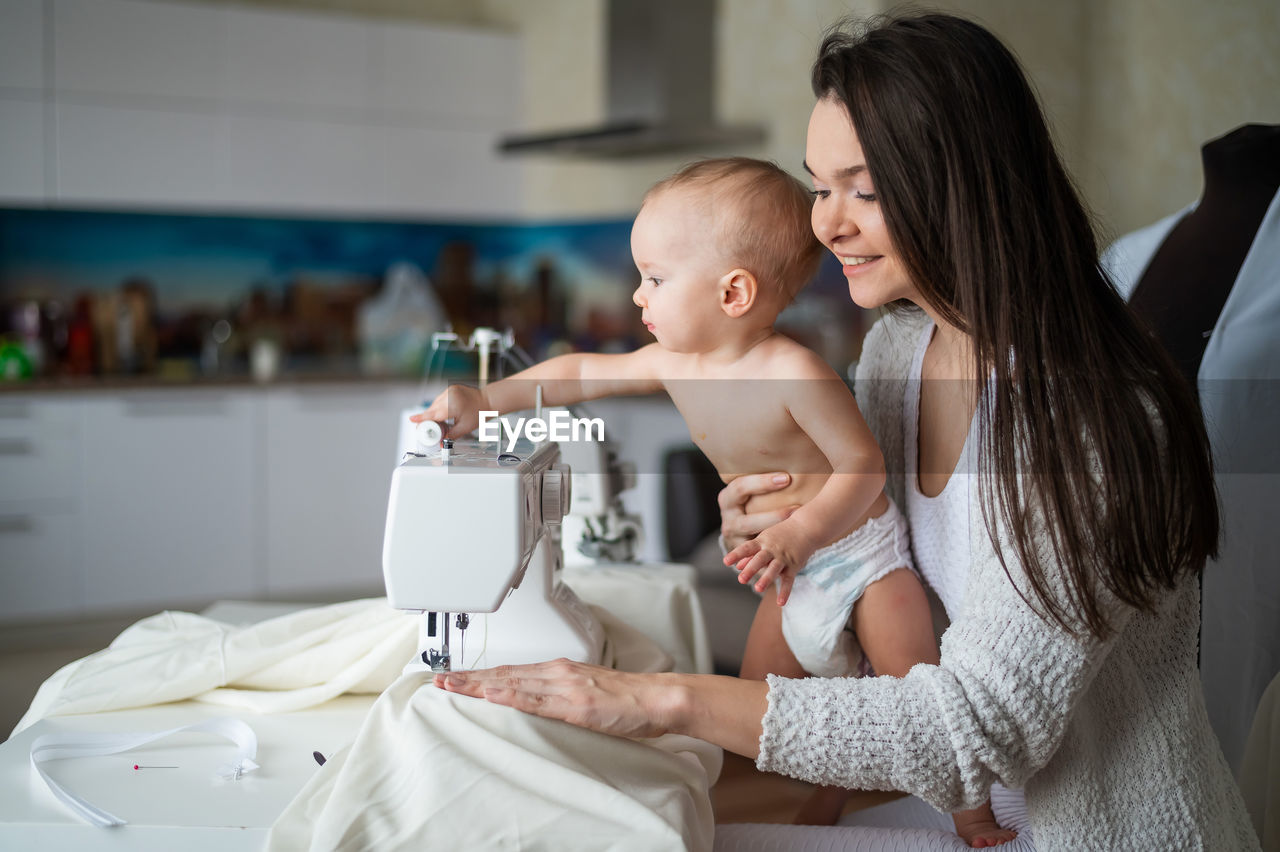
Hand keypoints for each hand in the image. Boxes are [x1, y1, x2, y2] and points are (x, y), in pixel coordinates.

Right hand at [410, 384, 484, 439]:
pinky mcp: (450, 389)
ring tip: (441, 423)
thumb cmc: (479, 413)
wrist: (488, 400)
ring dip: (434, 413)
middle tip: (427, 430)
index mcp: (452, 405)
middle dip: (428, 420)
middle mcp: (449, 395)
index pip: (433, 414)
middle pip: (432, 410)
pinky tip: (444, 413)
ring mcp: (449, 390)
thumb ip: (450, 435)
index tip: (412, 420)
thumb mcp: (465, 428)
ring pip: (435, 404)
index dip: (422, 418)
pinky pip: (439, 400)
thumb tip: (440, 442)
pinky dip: (439, 407)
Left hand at [434, 659, 680, 739]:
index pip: (511, 672)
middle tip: (438, 679)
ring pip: (513, 684)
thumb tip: (539, 701)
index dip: (481, 675)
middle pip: (504, 675)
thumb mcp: (588, 693)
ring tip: (452, 686)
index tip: (456, 678)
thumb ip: (561, 695)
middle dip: (469, 678)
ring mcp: (565, 687)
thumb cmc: (629, 699)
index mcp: (560, 671)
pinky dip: (510, 697)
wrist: (658, 698)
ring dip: (479, 685)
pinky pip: (536, 701)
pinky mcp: (575, 704)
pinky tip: (491, 696)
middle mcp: (558, 673)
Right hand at [717, 472, 799, 550]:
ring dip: (775, 538)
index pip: (741, 487)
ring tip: (797, 533)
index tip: (786, 479)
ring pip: (752, 543)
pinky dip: (771, 556)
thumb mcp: (751, 489)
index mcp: (728, 498)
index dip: (762, 483)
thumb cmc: (752, 501)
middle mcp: (728, 519)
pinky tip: (791, 553)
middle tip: (796, 510)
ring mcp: (733, 539)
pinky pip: (756, 557)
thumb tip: (792, 449)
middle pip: (747, 520)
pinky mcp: (742, 555)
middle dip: (772, 516)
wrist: (740, 530)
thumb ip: (767, 478)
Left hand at [723, 520, 815, 605]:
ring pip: (774, 569)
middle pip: (760, 559)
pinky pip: (789, 580)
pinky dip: (785, 592)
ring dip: (766, 579)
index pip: (747, 548)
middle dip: (750, 569)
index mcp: (762, 542)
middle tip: (741, 579)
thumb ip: (750, 553)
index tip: (725, 562)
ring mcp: (784, 558)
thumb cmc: (782, 533)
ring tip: (758, 589)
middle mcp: (772, 549)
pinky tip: (780, 603)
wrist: (806, 527)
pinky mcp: (794, 566)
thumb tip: (737, 566)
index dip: (736, 554)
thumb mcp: (764, 539)